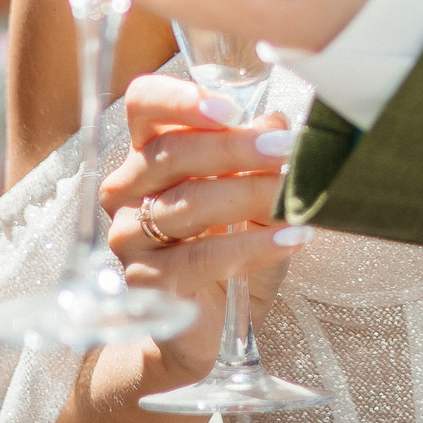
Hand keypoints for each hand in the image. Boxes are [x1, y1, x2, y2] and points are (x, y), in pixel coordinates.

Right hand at [102, 74, 303, 384]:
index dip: (181, 100)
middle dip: (237, 150)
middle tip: (287, 152)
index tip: (230, 110)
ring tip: (296, 199)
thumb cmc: (229, 245)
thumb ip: (259, 155)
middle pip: (172, 153)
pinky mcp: (144, 282)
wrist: (208, 323)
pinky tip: (290, 238)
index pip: (144, 105)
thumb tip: (277, 123)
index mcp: (149, 151)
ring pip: (188, 204)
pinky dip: (252, 245)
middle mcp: (127, 189)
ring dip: (251, 196)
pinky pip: (199, 258)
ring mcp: (128, 236)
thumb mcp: (253, 192)